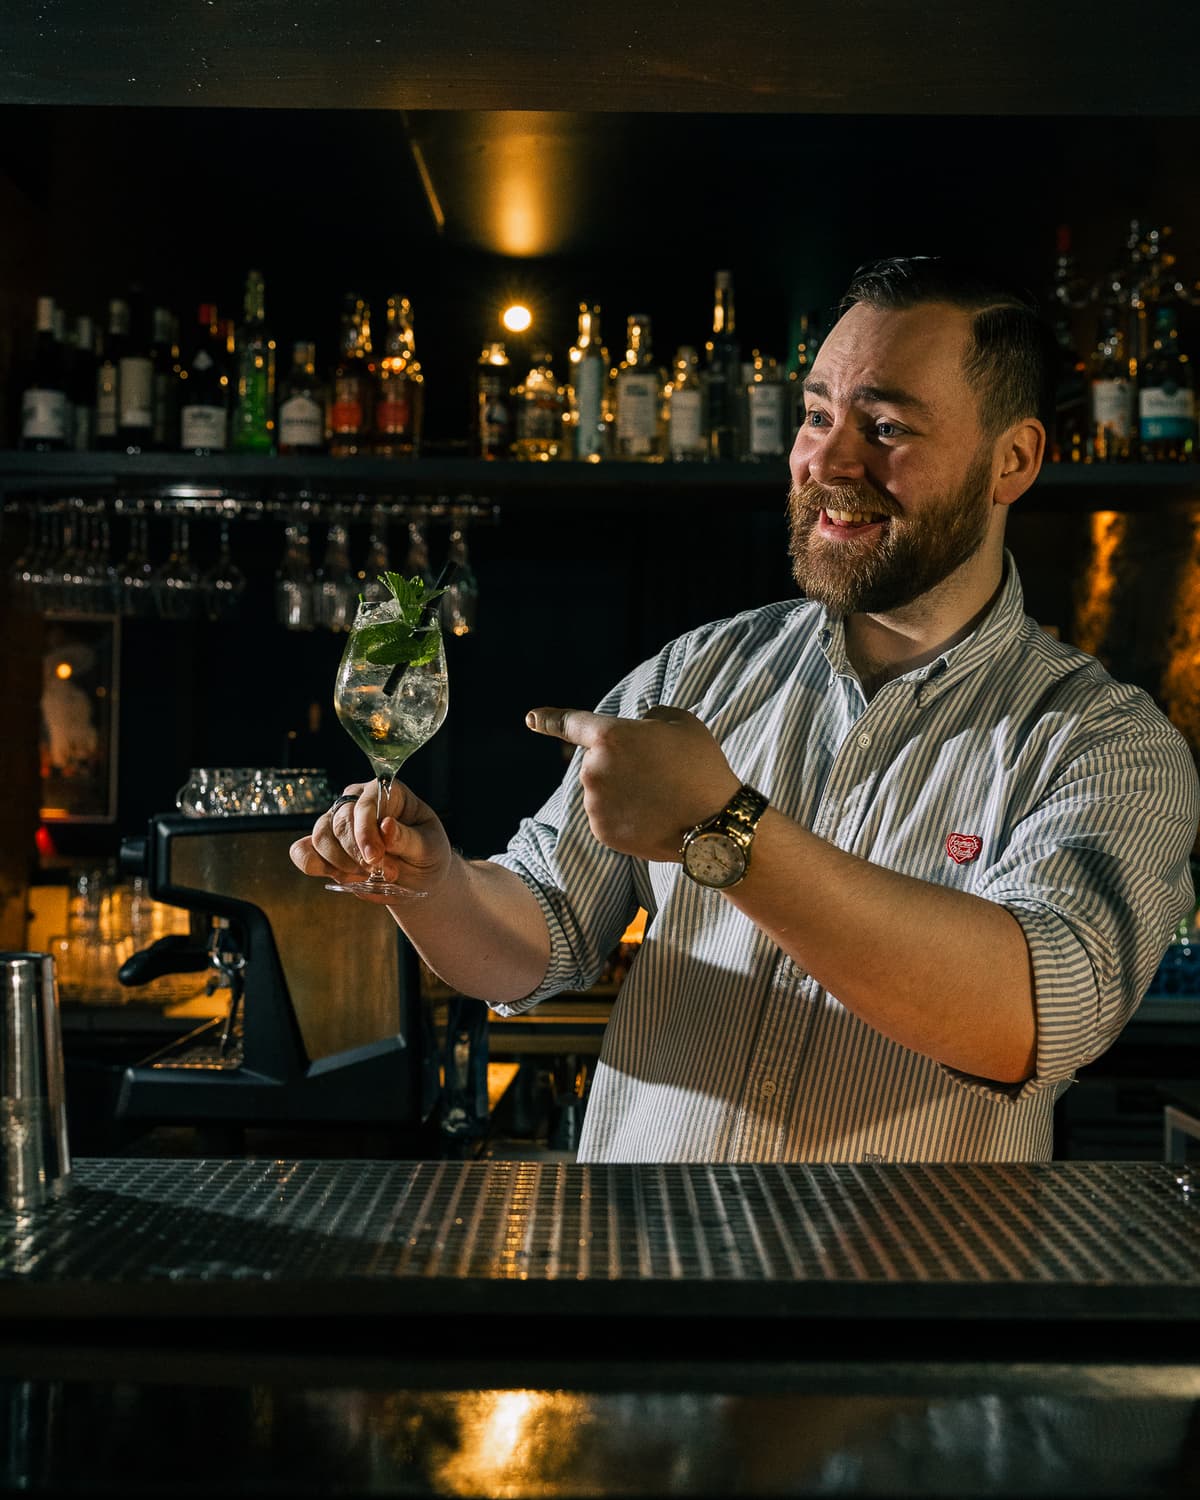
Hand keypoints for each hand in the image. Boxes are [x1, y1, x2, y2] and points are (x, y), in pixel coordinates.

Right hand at [289, 779, 453, 902]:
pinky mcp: (323, 845)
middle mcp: (356, 800)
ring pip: (320, 837)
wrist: (419, 877)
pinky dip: (314, 866)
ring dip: (340, 864)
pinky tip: (341, 877)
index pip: (365, 804)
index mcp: (386, 791)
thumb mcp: (429, 847)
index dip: (366, 832)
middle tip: (384, 873)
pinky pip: (302, 851)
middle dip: (358, 855)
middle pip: (340, 822)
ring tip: (369, 877)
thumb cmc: (428, 854)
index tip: (375, 858)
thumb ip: (408, 838)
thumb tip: (386, 827)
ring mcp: (336, 821)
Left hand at [526, 704, 739, 861]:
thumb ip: (651, 717)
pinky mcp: (602, 832)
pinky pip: (607, 817)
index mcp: (610, 736)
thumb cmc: (701, 767)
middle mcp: (593, 770)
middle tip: (658, 774)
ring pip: (602, 792)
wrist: (714, 823)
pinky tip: (653, 817)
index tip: (531, 718)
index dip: (549, 719)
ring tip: (660, 798)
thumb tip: (640, 725)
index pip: (571, 723)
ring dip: (623, 792)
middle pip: (597, 763)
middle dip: (620, 766)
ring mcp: (595, 804)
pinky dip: (625, 816)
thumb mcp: (682, 723)